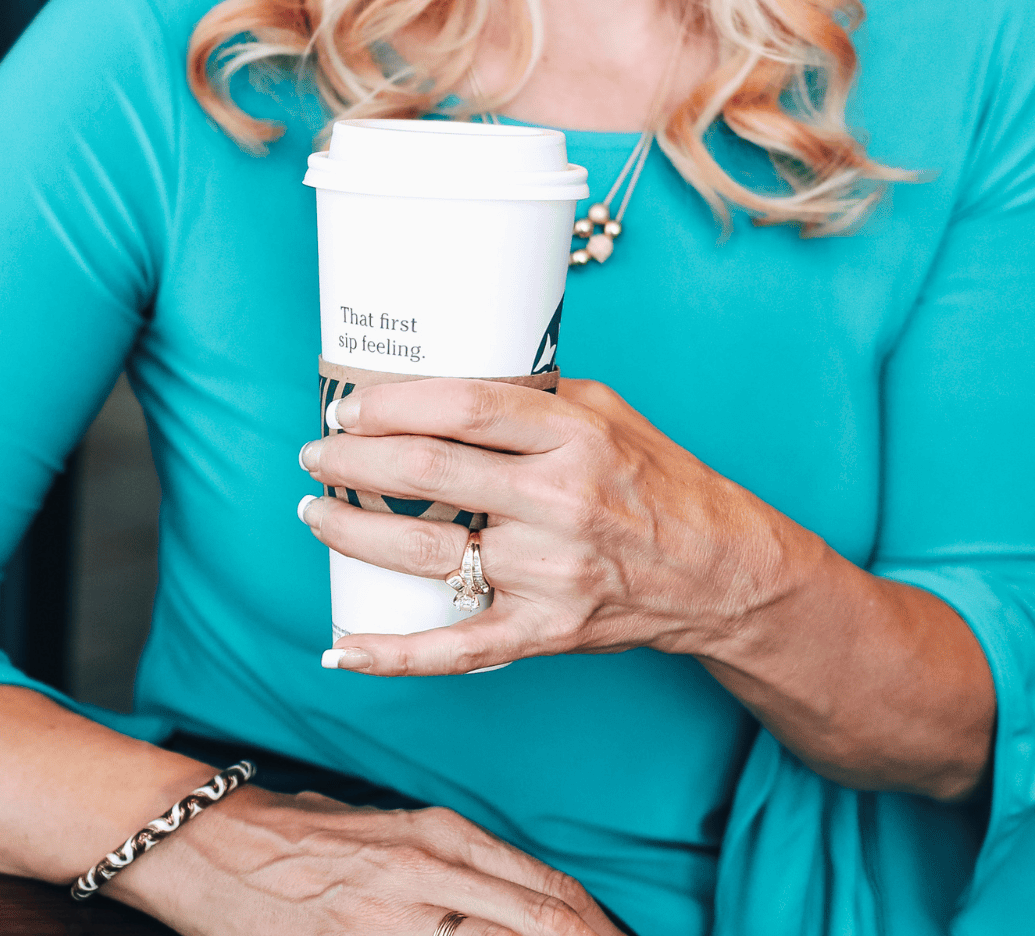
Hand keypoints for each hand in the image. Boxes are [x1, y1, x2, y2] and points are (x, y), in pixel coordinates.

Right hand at [132, 783, 624, 935]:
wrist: (209, 844)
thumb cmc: (295, 837)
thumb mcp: (384, 831)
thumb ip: (444, 861)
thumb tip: (496, 896)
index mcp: (441, 835)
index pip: (547, 890)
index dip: (596, 928)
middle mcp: (431, 869)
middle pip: (544, 922)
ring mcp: (397, 914)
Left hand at [296, 377, 784, 676]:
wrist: (718, 570)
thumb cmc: (655, 479)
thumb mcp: (604, 411)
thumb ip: (529, 396)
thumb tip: (437, 379)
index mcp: (574, 435)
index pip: (463, 407)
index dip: (392, 404)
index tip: (348, 406)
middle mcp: (560, 501)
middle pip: (430, 472)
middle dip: (353, 461)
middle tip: (316, 454)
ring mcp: (551, 573)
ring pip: (426, 552)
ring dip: (353, 531)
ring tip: (316, 513)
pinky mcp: (547, 631)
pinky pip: (457, 649)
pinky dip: (392, 655)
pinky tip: (341, 649)